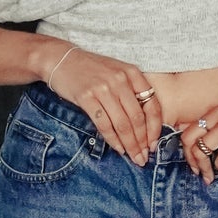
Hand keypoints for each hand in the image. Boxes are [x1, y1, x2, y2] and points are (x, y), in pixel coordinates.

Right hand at [43, 45, 162, 165]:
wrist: (61, 59)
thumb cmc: (91, 69)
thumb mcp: (117, 72)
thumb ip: (131, 91)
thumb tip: (144, 124)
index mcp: (132, 73)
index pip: (152, 105)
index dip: (155, 128)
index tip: (153, 144)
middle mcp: (120, 80)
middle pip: (137, 118)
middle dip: (142, 142)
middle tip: (143, 158)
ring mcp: (103, 88)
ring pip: (122, 124)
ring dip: (129, 145)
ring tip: (133, 157)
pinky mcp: (86, 97)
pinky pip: (104, 124)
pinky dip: (112, 139)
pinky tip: (118, 148)